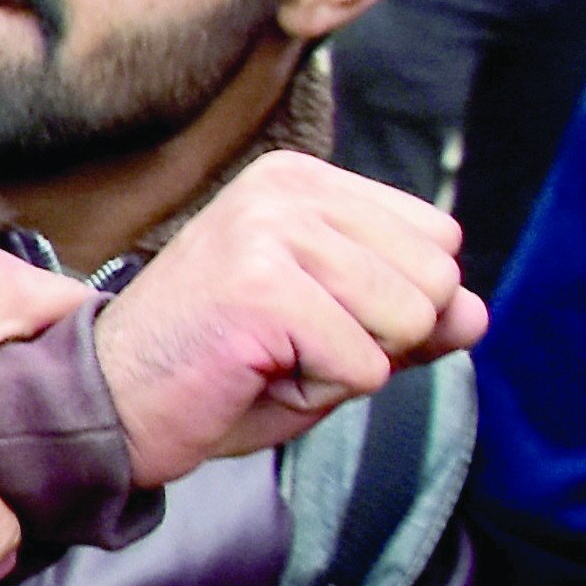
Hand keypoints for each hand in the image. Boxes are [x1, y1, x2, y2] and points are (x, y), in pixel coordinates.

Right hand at [94, 152, 475, 486]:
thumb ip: (410, 318)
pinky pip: (365, 365)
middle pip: (436, 279)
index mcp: (302, 181)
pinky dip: (318, 391)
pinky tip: (253, 372)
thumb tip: (478, 313)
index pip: (439, 240)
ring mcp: (270, 231)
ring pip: (409, 320)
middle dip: (381, 338)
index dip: (395, 306)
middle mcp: (286, 189)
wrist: (108, 404)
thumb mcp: (333, 335)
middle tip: (288, 344)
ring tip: (270, 356)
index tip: (308, 319)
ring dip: (350, 365)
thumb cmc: (218, 370)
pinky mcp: (260, 286)